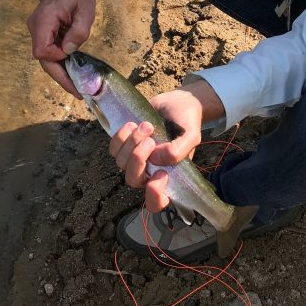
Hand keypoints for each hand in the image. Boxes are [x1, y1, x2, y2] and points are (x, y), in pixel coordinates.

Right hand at [27, 0, 94, 96]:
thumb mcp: (85, 8)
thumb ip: (79, 30)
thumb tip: (70, 51)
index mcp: (44, 20)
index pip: (43, 50)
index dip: (57, 57)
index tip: (72, 53)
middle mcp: (35, 27)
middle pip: (43, 59)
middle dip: (60, 77)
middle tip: (78, 92)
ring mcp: (37, 31)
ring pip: (45, 58)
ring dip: (61, 72)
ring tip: (78, 87)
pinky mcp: (42, 33)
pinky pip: (49, 52)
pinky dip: (60, 63)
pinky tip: (73, 73)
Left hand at [109, 86, 218, 211]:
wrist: (177, 102)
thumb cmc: (186, 121)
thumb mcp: (192, 135)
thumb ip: (179, 151)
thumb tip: (156, 159)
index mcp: (169, 176)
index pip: (156, 202)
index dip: (154, 196)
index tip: (161, 174)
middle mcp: (150, 171)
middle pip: (133, 180)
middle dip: (137, 160)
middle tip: (150, 140)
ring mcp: (135, 159)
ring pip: (122, 163)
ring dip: (132, 143)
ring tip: (147, 125)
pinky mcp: (124, 145)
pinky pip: (114, 148)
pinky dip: (121, 136)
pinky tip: (133, 124)